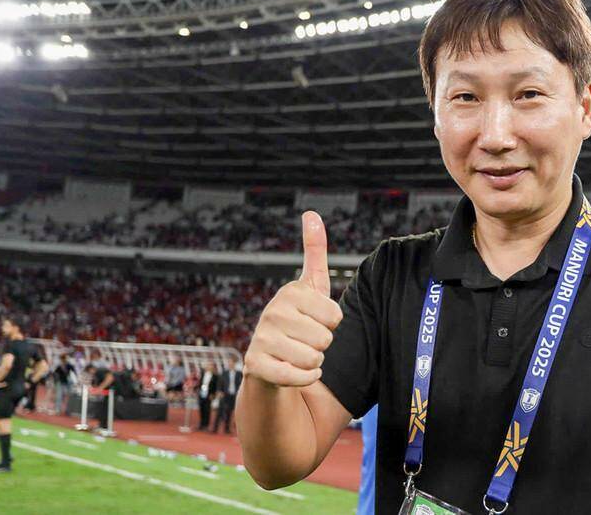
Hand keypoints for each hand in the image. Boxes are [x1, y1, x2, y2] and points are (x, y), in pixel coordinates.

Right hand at [242, 212, 342, 387]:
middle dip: (322, 346)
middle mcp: (271, 311)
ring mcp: (261, 339)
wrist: (271, 365)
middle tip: (304, 341)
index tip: (314, 320)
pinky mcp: (255, 366)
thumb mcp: (310, 286)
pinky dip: (305, 379)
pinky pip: (299, 376)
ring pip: (314, 359)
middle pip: (326, 338)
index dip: (331, 324)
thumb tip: (311, 212)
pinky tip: (293, 372)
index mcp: (290, 292)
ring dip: (312, 363)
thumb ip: (314, 250)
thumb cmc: (299, 322)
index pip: (336, 316)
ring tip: (296, 355)